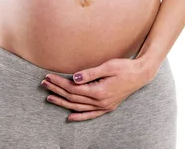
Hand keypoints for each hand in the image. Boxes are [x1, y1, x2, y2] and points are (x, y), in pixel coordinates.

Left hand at [40, 55, 157, 121]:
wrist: (141, 74)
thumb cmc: (124, 67)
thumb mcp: (107, 66)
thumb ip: (90, 73)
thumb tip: (74, 78)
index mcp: (99, 91)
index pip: (73, 88)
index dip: (59, 83)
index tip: (48, 76)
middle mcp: (100, 102)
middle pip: (73, 98)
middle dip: (57, 90)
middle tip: (44, 84)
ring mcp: (104, 106)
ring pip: (78, 107)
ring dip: (63, 102)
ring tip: (50, 97)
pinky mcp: (107, 107)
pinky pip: (90, 115)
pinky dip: (79, 116)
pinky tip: (70, 117)